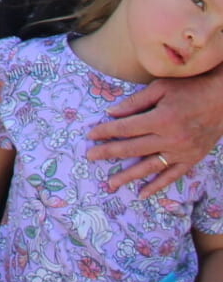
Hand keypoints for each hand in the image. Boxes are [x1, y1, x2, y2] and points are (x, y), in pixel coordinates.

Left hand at [88, 60, 222, 197]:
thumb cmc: (190, 88)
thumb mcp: (160, 88)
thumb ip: (135, 102)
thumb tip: (111, 113)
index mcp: (161, 119)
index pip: (125, 128)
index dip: (105, 132)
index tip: (90, 135)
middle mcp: (171, 139)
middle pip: (133, 149)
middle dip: (109, 153)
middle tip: (90, 157)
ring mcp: (182, 152)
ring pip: (150, 167)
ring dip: (129, 176)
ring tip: (111, 184)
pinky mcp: (192, 159)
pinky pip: (172, 175)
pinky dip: (157, 185)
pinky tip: (142, 193)